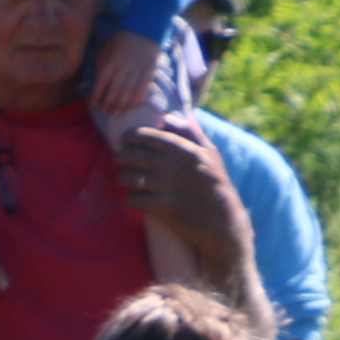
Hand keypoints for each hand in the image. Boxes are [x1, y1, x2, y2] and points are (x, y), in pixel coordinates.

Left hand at [86, 26, 158, 120]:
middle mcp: (124, 66)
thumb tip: (98, 82)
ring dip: (122, 105)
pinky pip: (144, 86)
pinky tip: (133, 105)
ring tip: (117, 113)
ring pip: (129, 91)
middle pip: (115, 89)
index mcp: (112, 60)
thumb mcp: (107, 48)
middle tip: (106, 112)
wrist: (145, 26)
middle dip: (109, 103)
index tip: (95, 104)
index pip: (102, 81)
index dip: (97, 95)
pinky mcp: (150, 69)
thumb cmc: (122, 39)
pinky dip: (138, 97)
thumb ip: (102, 64)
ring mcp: (138, 68)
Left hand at [111, 113, 235, 232]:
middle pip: (133, 156)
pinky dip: (129, 198)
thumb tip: (167, 118)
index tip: (123, 139)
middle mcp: (173, 166)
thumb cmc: (215, 184)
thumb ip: (190, 133)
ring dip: (122, 178)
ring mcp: (167, 187)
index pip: (149, 137)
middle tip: (118, 160)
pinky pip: (133, 199)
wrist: (221, 221)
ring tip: (124, 180)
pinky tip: (133, 198)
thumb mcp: (209, 153)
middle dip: (120, 157)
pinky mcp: (162, 208)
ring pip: (129, 177)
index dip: (131, 136)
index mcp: (184, 150)